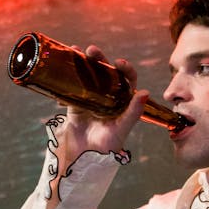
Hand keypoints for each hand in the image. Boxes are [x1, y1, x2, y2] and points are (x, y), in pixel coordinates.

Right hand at [57, 46, 149, 163]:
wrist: (85, 158)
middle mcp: (108, 96)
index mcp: (123, 100)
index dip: (125, 68)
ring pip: (88, 74)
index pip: (127, 79)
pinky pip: (71, 85)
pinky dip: (66, 75)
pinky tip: (62, 64)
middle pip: (105, 72)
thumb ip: (133, 112)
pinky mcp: (75, 102)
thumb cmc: (108, 146)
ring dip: (82, 61)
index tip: (119, 63)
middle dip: (100, 59)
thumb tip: (145, 92)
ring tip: (75, 50)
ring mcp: (91, 97)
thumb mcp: (122, 129)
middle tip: (92, 50)